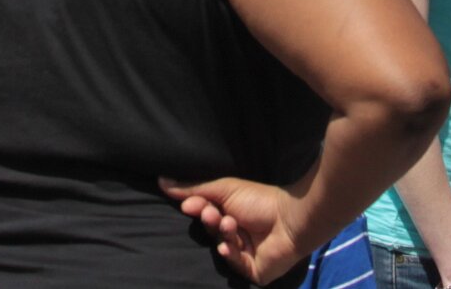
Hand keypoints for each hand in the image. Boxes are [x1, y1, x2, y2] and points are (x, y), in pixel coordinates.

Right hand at [161, 175, 314, 284]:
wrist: (289, 219)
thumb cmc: (259, 200)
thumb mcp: (223, 190)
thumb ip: (194, 188)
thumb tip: (161, 181)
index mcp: (230, 212)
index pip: (205, 214)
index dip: (197, 209)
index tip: (188, 204)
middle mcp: (237, 232)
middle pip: (211, 231)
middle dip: (210, 221)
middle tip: (212, 214)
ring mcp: (245, 252)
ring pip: (222, 246)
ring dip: (223, 235)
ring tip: (231, 224)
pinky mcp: (253, 270)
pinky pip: (234, 265)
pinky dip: (230, 255)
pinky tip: (230, 246)